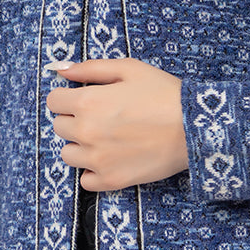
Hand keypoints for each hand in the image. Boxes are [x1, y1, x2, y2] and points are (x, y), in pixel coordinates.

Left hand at [45, 57, 189, 191]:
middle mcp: (86, 132)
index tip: (84, 99)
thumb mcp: (129, 69)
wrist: (196, 127)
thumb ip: (90, 68)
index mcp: (88, 102)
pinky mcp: (111, 180)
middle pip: (60, 127)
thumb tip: (60, 70)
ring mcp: (97, 159)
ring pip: (68, 155)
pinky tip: (111, 158)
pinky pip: (85, 181)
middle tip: (103, 117)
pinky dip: (94, 171)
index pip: (54, 101)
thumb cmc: (165, 93)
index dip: (68, 97)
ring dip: (81, 146)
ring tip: (107, 139)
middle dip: (75, 120)